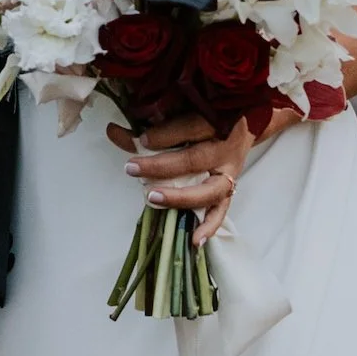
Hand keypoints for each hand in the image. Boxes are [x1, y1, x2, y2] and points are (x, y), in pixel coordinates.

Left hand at [106, 109, 263, 245]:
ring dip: (180, 197)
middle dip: (161, 166)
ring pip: (209, 189)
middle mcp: (225, 148)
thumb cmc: (205, 119)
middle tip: (131, 168)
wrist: (244, 124)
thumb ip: (148, 125)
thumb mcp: (182, 114)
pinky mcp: (230, 192)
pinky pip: (221, 212)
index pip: (191, 127)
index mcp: (216, 121)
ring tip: (152, 198)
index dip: (165, 135)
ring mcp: (230, 173)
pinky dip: (208, 227)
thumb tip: (112, 131)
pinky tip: (194, 241)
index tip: (140, 139)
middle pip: (195, 159)